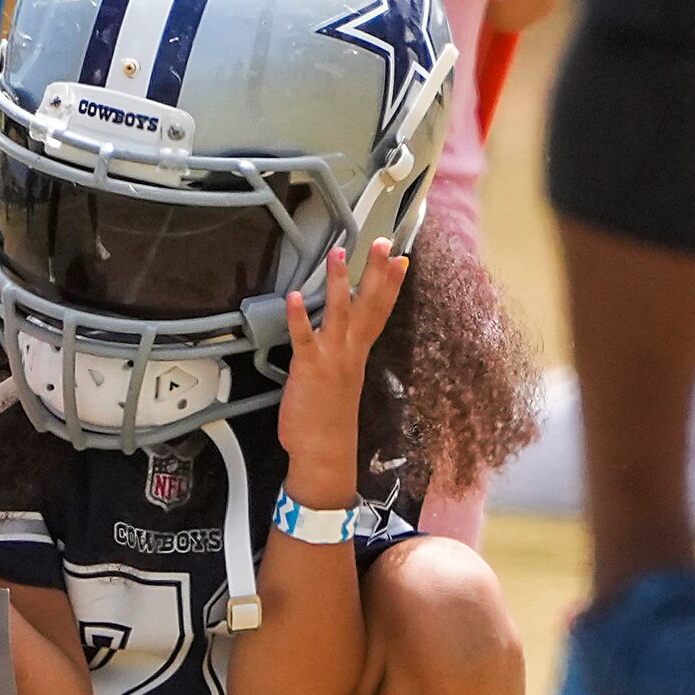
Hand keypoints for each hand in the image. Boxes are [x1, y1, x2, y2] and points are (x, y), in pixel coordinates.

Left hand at [276, 239, 407, 507]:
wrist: (324, 452)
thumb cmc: (328, 420)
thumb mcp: (340, 380)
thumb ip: (339, 356)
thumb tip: (336, 338)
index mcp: (358, 353)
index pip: (379, 311)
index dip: (390, 284)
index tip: (400, 258)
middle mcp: (350, 352)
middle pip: (368, 305)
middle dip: (376, 272)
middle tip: (382, 242)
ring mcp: (331, 358)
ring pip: (339, 313)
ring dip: (339, 282)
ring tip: (338, 253)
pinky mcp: (309, 368)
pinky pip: (304, 338)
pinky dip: (299, 316)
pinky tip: (294, 296)